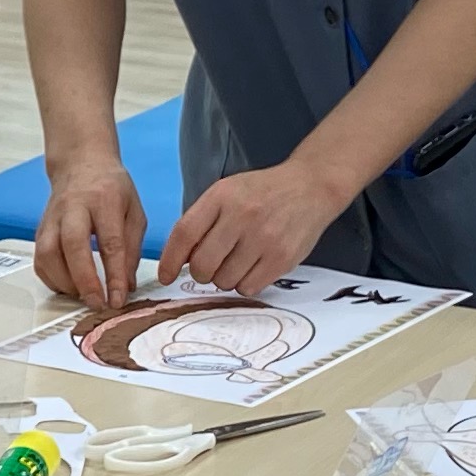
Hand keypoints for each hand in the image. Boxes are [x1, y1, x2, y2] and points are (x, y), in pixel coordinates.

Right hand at [36, 157, 148, 307]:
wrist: (81, 163)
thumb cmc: (111, 189)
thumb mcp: (134, 212)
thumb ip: (132, 249)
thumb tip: (125, 286)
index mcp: (104, 200)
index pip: (109, 242)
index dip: (114, 274)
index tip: (119, 298)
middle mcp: (73, 207)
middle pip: (72, 245)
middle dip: (84, 280)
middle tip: (97, 303)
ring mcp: (52, 217)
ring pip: (48, 253)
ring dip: (65, 282)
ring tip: (83, 295)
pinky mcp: (40, 228)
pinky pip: (39, 259)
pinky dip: (51, 278)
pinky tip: (68, 286)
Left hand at [159, 160, 348, 300]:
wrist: (310, 187)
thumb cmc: (263, 192)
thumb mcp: (227, 191)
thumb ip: (202, 220)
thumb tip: (179, 260)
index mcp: (222, 196)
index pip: (185, 233)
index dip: (170, 260)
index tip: (165, 276)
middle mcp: (242, 215)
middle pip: (202, 265)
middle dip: (200, 272)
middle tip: (211, 265)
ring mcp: (264, 238)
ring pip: (224, 281)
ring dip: (224, 278)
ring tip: (237, 261)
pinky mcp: (282, 257)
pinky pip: (248, 288)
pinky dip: (245, 283)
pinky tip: (252, 267)